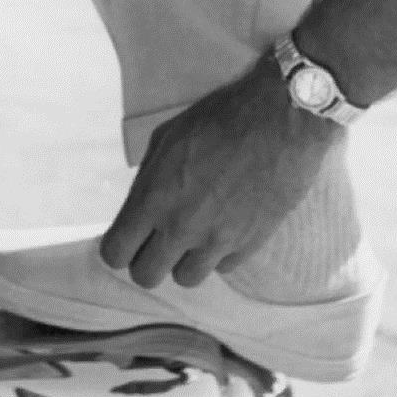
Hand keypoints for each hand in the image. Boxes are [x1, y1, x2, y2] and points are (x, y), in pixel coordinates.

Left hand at [99, 54, 339, 288]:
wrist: (281, 119)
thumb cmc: (221, 117)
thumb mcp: (169, 136)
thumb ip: (148, 176)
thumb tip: (139, 204)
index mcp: (154, 197)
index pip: (115, 253)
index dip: (117, 247)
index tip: (126, 237)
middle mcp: (182, 226)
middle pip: (146, 276)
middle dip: (146, 259)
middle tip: (156, 239)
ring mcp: (217, 240)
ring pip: (185, 279)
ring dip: (183, 260)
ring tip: (192, 233)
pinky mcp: (249, 244)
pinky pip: (221, 266)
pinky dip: (217, 253)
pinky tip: (223, 225)